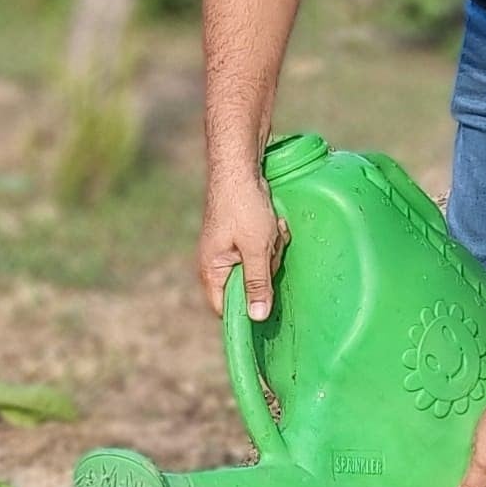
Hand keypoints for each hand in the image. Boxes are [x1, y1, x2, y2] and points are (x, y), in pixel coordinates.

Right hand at [197, 166, 283, 319]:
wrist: (239, 168)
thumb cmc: (243, 208)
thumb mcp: (256, 249)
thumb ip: (257, 283)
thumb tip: (258, 318)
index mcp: (213, 271)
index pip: (225, 309)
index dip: (246, 312)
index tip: (268, 307)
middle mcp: (217, 264)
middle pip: (248, 286)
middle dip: (266, 269)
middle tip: (269, 249)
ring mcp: (229, 249)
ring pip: (259, 266)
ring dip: (271, 250)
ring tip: (271, 229)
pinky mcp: (241, 237)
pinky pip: (261, 249)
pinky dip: (271, 237)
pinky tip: (272, 221)